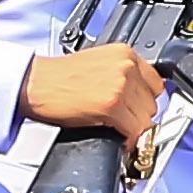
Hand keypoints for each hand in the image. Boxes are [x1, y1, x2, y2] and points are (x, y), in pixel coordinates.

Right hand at [19, 43, 160, 140]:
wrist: (35, 83)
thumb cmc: (59, 77)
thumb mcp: (99, 64)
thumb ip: (124, 75)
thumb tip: (139, 98)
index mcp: (125, 53)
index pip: (156, 83)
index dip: (145, 101)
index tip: (137, 110)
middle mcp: (127, 66)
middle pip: (153, 103)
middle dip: (138, 115)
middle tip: (121, 120)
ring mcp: (121, 85)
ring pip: (147, 120)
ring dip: (133, 128)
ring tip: (114, 126)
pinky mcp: (112, 105)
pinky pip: (134, 131)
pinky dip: (127, 140)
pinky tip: (113, 135)